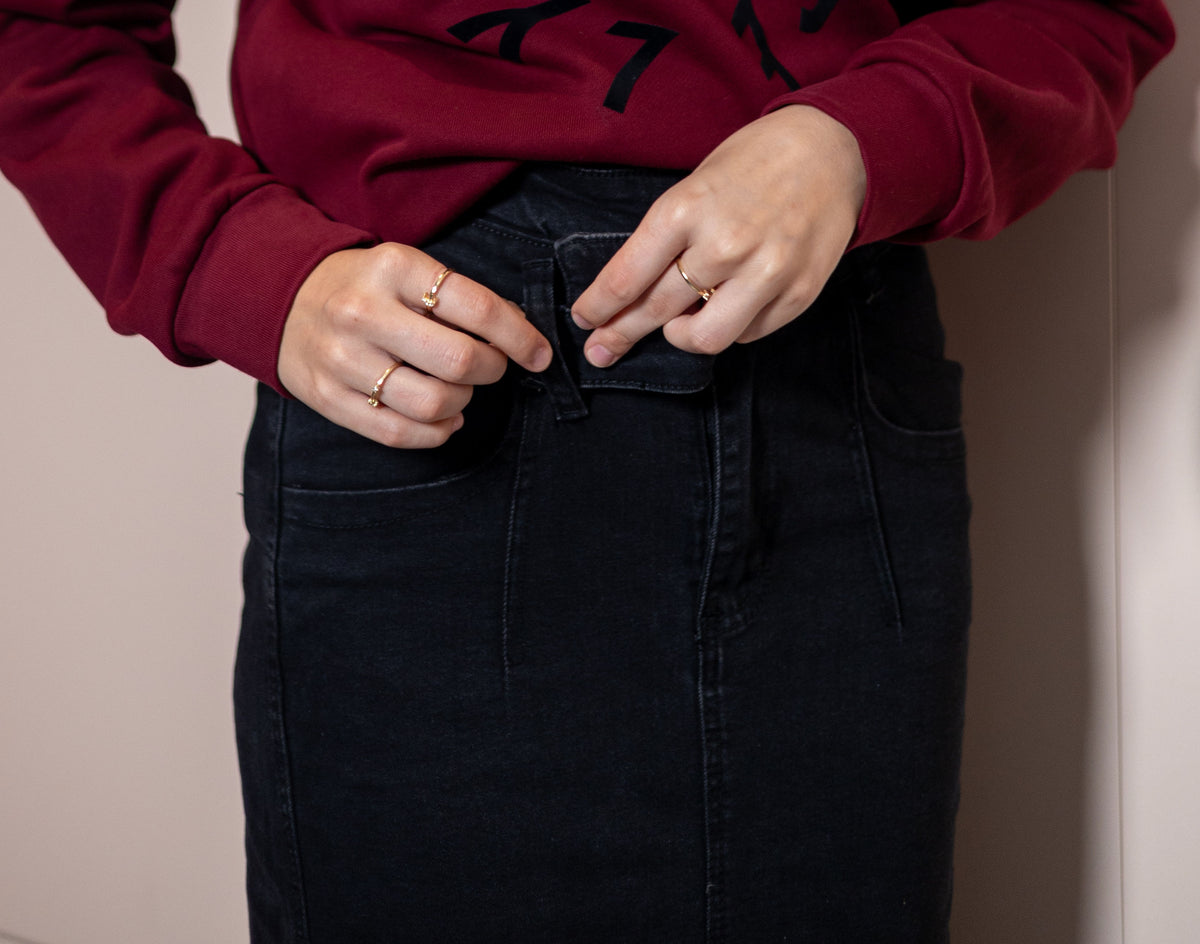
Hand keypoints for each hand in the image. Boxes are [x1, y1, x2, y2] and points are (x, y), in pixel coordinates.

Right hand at [279, 243, 551, 447]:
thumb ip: (461, 298)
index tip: (538, 354)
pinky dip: (437, 431)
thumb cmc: (366, 287)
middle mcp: (363, 313)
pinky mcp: (328, 398)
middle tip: (492, 366)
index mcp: (394, 269)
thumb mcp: (409, 269)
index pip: (477, 309)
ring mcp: (342, 359)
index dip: (520, 338)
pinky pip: (400, 433)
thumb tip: (521, 334)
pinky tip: (445, 418)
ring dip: (463, 402)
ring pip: (433, 404)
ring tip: (459, 388)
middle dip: (492, 370)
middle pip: (459, 362)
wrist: (281, 298)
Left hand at [571, 105, 865, 365]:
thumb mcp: (694, 187)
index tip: (585, 320)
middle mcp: (725, 244)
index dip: (599, 307)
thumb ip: (666, 241)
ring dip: (682, 337)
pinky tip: (728, 304)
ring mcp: (765, 272)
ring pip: (705, 338)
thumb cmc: (752, 165)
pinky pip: (748, 334)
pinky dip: (731, 326)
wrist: (831, 151)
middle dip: (621, 334)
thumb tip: (630, 296)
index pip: (628, 277)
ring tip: (678, 325)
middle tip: (602, 350)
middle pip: (657, 311)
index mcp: (686, 209)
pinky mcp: (798, 293)